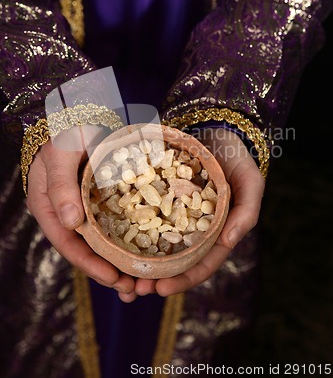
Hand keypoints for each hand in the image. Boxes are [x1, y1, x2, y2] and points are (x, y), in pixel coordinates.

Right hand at [26, 126, 135, 297]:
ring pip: (103, 242)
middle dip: (109, 272)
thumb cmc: (66, 132)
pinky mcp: (104, 200)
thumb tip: (72, 224)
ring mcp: (87, 207)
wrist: (83, 113)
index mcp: (51, 208)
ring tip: (142, 283)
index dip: (90, 264)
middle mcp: (68, 213)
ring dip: (121, 263)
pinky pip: (116, 224)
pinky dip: (128, 240)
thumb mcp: (61, 156)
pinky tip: (146, 251)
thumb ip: (62, 187)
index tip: (113, 278)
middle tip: (134, 291)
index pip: (68, 244)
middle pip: (87, 250)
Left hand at [134, 128, 264, 296]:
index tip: (160, 289)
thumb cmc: (238, 157)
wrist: (218, 130)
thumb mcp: (251, 182)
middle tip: (133, 289)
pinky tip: (116, 239)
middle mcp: (196, 229)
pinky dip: (134, 233)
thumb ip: (246, 211)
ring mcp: (178, 215)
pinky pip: (147, 218)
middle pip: (176, 262)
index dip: (183, 279)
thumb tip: (230, 242)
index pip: (202, 264)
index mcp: (218, 232)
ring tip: (120, 274)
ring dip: (141, 263)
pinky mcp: (163, 199)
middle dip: (156, 279)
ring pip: (159, 246)